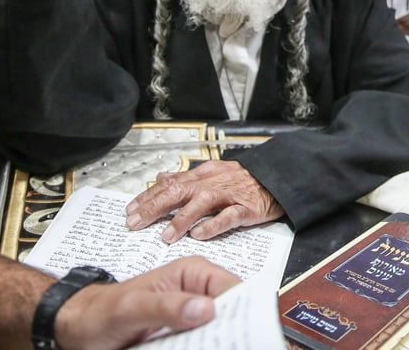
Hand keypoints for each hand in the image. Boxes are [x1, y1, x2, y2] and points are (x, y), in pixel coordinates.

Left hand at [55, 256, 239, 349]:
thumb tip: (205, 308)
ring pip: (221, 332)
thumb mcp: (131, 308)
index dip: (243, 311)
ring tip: (212, 346)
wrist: (80, 328)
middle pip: (232, 314)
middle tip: (228, 344)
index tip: (243, 333)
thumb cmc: (100, 311)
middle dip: (231, 331)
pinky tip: (198, 349)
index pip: (233, 289)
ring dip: (217, 341)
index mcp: (193, 273)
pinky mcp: (187, 335)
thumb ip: (166, 306)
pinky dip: (206, 346)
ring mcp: (193, 316)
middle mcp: (198, 293)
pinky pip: (205, 343)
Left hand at [125, 160, 283, 242]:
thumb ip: (186, 177)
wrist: (278, 177)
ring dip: (181, 219)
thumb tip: (161, 177)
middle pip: (179, 191)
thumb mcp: (212, 172)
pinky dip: (213, 225)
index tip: (130, 210)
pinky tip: (199, 234)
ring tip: (166, 235)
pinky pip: (228, 216)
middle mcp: (213, 183)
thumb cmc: (244, 179)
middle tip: (135, 222)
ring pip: (201, 203)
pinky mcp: (246, 208)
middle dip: (155, 207)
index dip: (148, 196)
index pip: (170, 183)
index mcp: (203, 175)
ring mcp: (229, 195)